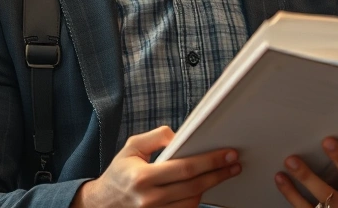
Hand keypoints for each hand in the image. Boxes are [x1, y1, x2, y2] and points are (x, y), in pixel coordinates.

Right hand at [72, 126, 241, 207]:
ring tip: (221, 174)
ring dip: (209, 187)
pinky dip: (196, 200)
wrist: (103, 204)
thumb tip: (180, 136)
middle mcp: (150, 199)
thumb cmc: (119, 173)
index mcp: (142, 177)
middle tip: (235, 164)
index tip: (228, 154)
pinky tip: (202, 188)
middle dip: (218, 174)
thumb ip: (156, 138)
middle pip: (194, 186)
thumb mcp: (131, 147)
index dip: (210, 161)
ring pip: (192, 202)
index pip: (185, 168)